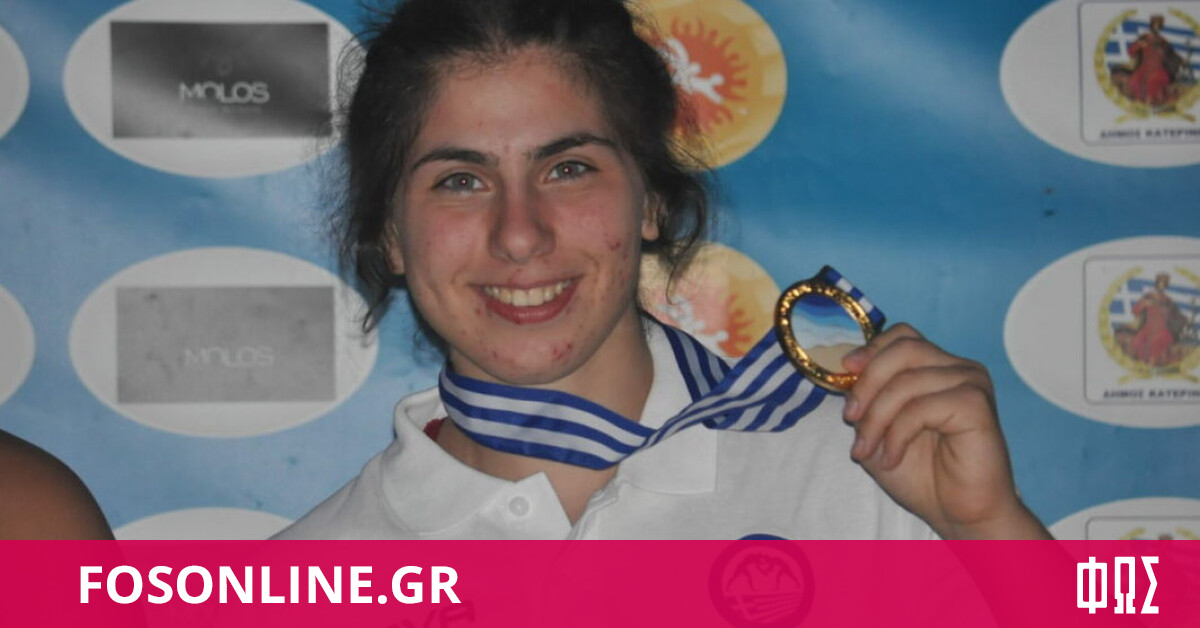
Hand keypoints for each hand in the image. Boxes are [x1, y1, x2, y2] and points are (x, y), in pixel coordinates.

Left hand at [840, 324, 1049, 538]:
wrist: (959, 514)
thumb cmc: (922, 474)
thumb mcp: (879, 428)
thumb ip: (866, 396)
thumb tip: (846, 369)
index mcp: (939, 367)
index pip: (902, 335)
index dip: (870, 350)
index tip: (845, 373)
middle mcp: (960, 368)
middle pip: (903, 349)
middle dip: (866, 384)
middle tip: (850, 419)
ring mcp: (972, 383)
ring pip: (906, 381)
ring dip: (876, 419)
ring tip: (867, 451)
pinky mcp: (977, 405)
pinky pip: (921, 407)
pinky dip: (897, 434)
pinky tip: (892, 458)